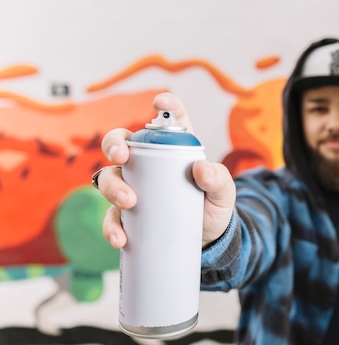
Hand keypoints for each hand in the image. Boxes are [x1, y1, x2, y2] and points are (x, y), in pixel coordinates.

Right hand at [97, 92, 235, 248]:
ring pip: (108, 178)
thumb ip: (219, 179)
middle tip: (122, 158)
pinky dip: (112, 226)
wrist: (208, 241)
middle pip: (122, 143)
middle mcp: (148, 163)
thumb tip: (201, 169)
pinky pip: (111, 217)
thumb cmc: (213, 207)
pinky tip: (120, 237)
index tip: (160, 103)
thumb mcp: (223, 193)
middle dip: (115, 145)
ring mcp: (134, 188)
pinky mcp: (127, 216)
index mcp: (174, 149)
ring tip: (129, 202)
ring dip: (112, 187)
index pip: (169, 120)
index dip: (165, 106)